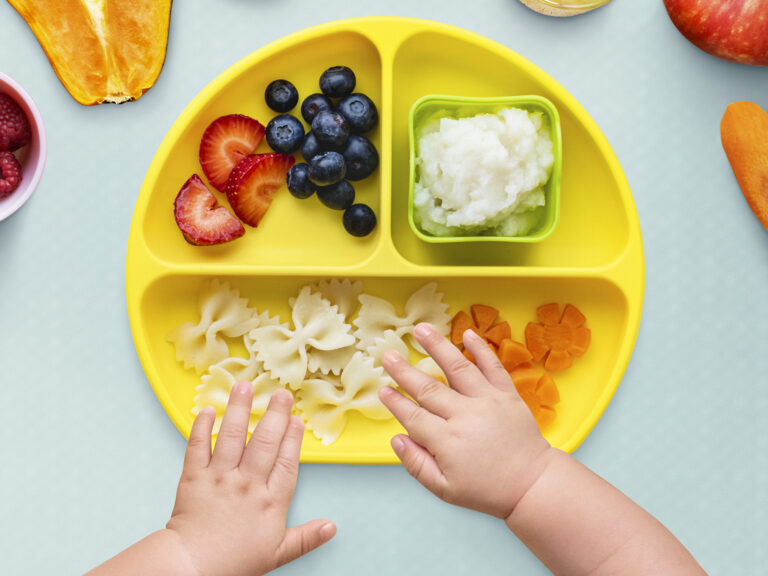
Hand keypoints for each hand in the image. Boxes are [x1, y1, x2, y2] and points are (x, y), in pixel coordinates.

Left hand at [166, 383, 335, 575]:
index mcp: (270, 501)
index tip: (297, 419)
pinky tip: (206, 410)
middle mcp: (247, 483)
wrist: (193, 567)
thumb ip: (306, 537)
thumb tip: (332, 527)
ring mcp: (220, 478)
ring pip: (232, 436)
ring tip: (244, 386)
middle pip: (265, 442)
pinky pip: (197, 447)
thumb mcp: (277, 553)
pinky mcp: (193, 477)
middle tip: (281, 392)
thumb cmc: (235, 562)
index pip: (287, 462)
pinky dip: (201, 427)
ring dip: (239, 409)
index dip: (293, 438)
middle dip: (275, 414)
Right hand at [379, 323, 555, 519]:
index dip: (395, 402)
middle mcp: (465, 416)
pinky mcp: (507, 395)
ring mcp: (488, 401)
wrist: (532, 484)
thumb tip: (396, 439)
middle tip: (388, 355)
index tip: (382, 390)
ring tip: (421, 329)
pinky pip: (493, 367)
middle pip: (428, 388)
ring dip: (437, 347)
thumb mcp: (445, 489)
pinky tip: (467, 334)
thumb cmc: (487, 490)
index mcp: (447, 441)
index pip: (413, 416)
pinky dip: (480, 349)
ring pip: (458, 368)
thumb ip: (417, 464)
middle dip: (404, 371)